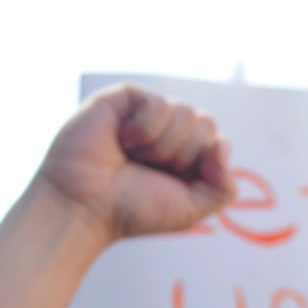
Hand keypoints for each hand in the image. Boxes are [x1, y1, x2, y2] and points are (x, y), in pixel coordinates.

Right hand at [36, 83, 235, 243]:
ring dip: (162, 147)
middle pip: (206, 124)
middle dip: (182, 157)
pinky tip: (122, 141)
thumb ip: (222, 186)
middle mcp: (168, 130)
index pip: (217, 141)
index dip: (204, 164)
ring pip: (187, 114)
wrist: (85, 208)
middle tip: (149, 169)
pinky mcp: (125, 97)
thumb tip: (221, 145)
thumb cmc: (131, 210)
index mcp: (184, 154)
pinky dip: (145, 131)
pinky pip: (160, 105)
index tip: (175, 181)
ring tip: (132, 157)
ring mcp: (147, 112)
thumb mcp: (190, 209)